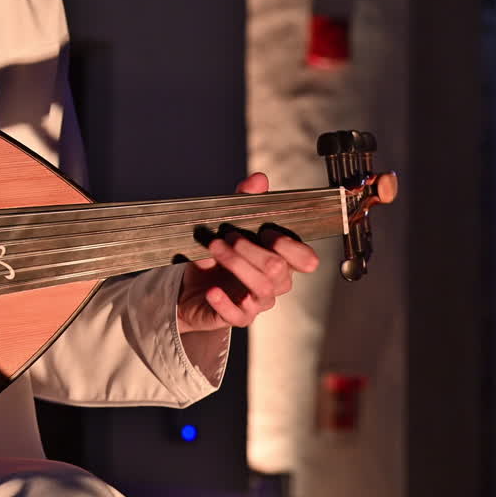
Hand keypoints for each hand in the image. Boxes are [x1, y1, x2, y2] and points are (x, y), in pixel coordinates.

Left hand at [177, 173, 319, 334]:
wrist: (189, 288)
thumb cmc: (218, 256)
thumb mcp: (229, 225)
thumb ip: (245, 201)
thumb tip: (258, 179)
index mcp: (281, 260)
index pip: (306, 259)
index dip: (289, 245)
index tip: (265, 231)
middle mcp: (275, 283)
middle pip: (277, 269)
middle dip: (251, 250)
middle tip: (226, 237)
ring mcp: (257, 302)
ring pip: (260, 289)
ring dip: (236, 266)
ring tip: (214, 250)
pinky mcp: (237, 317)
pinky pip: (238, 315)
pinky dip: (224, 302)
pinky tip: (211, 290)